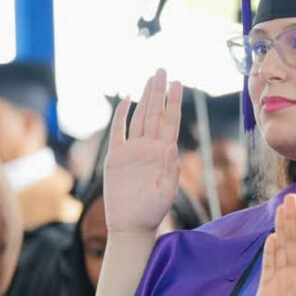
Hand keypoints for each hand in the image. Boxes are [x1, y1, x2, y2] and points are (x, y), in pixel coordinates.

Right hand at [104, 69, 182, 235]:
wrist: (131, 225)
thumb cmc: (152, 212)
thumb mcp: (166, 191)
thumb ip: (169, 170)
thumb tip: (170, 147)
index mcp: (164, 154)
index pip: (171, 122)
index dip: (174, 102)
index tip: (179, 84)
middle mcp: (149, 148)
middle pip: (155, 113)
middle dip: (159, 92)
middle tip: (163, 70)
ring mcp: (132, 151)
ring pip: (139, 118)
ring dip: (145, 98)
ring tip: (150, 79)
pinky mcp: (116, 158)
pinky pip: (118, 132)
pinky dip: (121, 116)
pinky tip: (126, 100)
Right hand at [254, 194, 295, 295]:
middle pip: (294, 242)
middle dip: (292, 220)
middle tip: (290, 197)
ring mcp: (282, 283)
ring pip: (282, 250)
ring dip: (281, 229)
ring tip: (280, 209)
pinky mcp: (266, 292)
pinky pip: (268, 267)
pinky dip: (270, 252)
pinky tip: (272, 237)